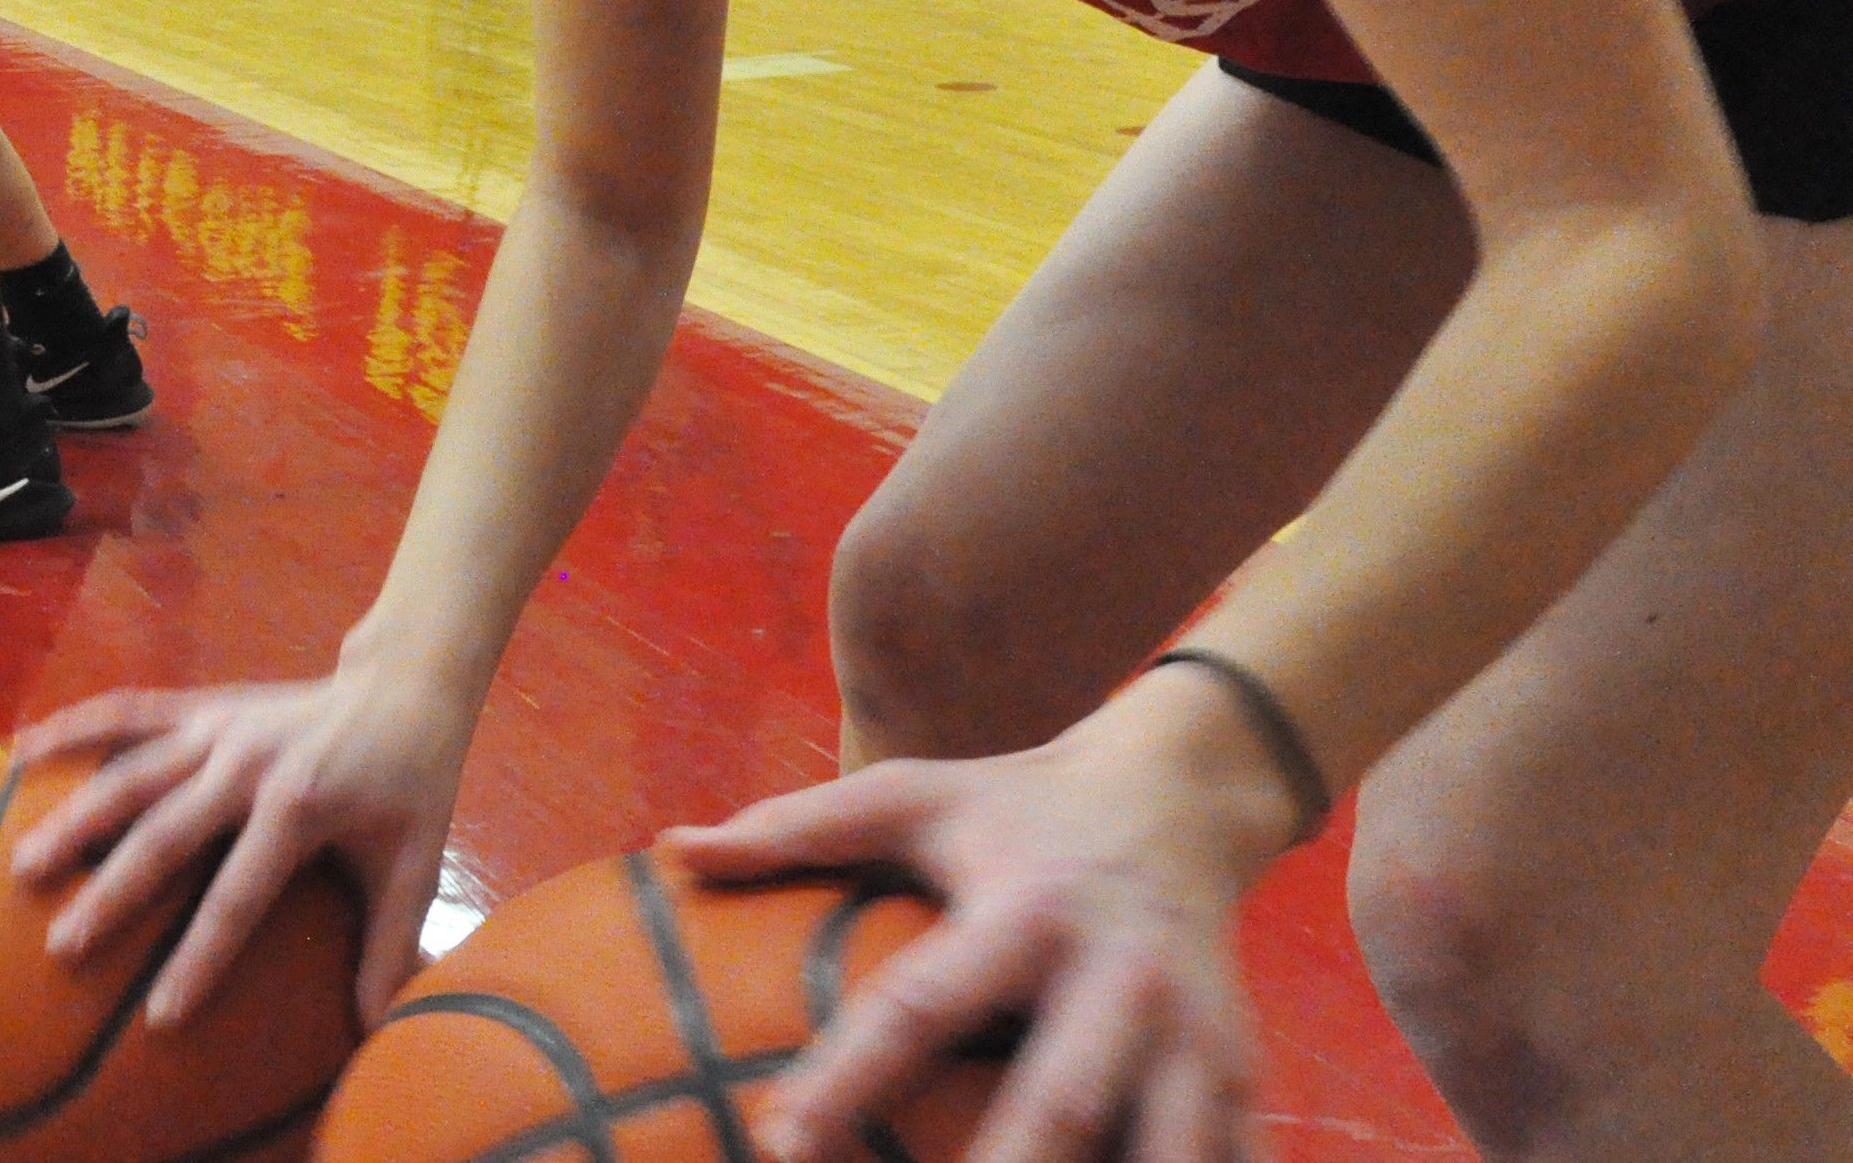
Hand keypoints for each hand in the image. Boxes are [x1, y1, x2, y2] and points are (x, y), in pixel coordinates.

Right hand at [2, 657, 481, 1029]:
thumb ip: (390, 943)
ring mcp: (217, 727)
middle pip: (166, 835)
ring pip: (131, 771)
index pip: (239, 896)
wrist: (402, 685)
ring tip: (22, 863)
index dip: (200, 957)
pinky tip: (18, 753)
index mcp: (299, 806)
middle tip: (63, 945)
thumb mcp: (414, 863)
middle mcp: (247, 763)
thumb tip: (374, 1027)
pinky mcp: (200, 704)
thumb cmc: (409, 784)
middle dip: (113, 893)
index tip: (160, 1016)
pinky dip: (72, 726)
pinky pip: (126, 711)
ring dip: (74, 815)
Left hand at [664, 670, 1296, 1162]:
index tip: (780, 1142)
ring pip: (1162, 1154)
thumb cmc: (1015, 806)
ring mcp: (1194, 1032)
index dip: (848, 1076)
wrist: (1178, 791)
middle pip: (1057, 1104)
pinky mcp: (1243, 1074)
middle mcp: (1117, 975)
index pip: (919, 1005)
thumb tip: (673, 845)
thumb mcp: (912, 795)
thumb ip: (796, 825)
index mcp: (1024, 908)